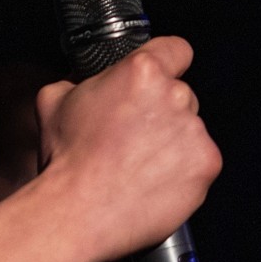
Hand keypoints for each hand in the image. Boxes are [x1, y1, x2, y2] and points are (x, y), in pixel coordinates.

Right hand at [30, 37, 220, 261]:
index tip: (160, 78)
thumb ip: (79, 81)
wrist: (79, 212)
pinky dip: (183, 172)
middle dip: (161, 112)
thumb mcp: (53, 101)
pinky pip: (199, 162)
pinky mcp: (206, 164)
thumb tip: (83, 82)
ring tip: (139, 166)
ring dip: (171, 144)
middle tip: (133, 137)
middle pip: (180, 95)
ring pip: (190, 130)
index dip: (167, 62)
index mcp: (141, 71)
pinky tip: (154, 183)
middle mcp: (174, 95)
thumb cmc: (66, 159)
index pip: (175, 49)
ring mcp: (194, 131)